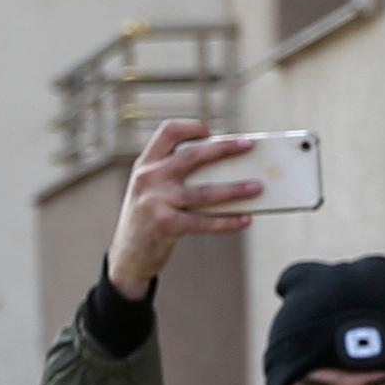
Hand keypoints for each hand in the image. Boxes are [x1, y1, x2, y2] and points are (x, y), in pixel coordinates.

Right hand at [106, 118, 269, 301]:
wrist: (127, 256)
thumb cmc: (148, 219)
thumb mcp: (152, 190)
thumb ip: (175, 175)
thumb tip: (224, 168)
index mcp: (145, 164)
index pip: (168, 132)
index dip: (190, 127)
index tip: (210, 132)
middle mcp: (149, 178)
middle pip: (192, 156)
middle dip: (224, 148)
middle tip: (248, 145)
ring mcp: (157, 202)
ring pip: (204, 192)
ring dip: (235, 189)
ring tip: (257, 187)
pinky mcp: (166, 225)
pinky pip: (204, 221)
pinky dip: (227, 221)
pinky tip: (245, 219)